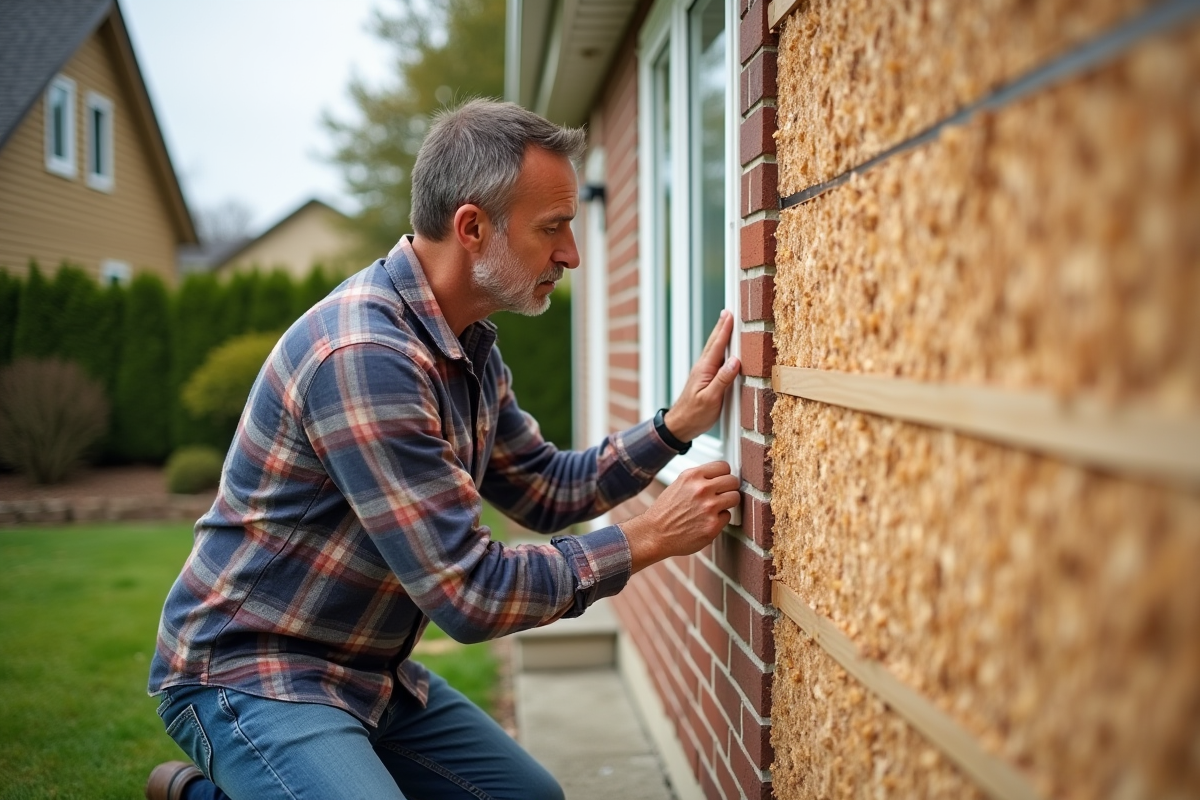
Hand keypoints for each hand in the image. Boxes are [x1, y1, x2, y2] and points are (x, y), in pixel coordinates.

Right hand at [621, 461, 741, 572]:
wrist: (654, 534)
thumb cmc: (665, 511)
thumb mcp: (679, 484)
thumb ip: (699, 479)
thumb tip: (720, 477)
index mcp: (692, 476)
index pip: (724, 466)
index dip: (724, 474)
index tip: (722, 480)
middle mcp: (702, 489)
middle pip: (733, 481)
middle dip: (729, 488)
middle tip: (722, 495)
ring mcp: (709, 508)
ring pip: (735, 497)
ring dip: (728, 503)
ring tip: (716, 508)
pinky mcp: (713, 526)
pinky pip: (728, 516)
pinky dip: (720, 519)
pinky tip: (707, 521)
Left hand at [663, 311, 739, 442]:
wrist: (680, 426)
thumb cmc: (695, 415)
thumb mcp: (711, 399)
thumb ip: (723, 379)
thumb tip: (735, 360)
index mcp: (704, 370)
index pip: (717, 346)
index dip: (724, 329)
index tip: (730, 315)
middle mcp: (702, 368)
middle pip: (714, 343)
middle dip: (721, 327)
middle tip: (728, 312)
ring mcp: (703, 373)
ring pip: (713, 350)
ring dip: (720, 335)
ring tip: (725, 323)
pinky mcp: (704, 379)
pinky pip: (714, 359)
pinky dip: (719, 349)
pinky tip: (722, 349)